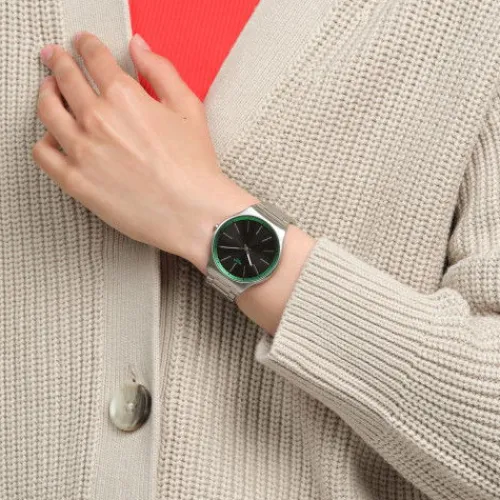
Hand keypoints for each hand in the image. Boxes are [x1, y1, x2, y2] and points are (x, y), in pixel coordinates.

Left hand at [33, 32, 257, 272]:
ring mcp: (82, 150)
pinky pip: (42, 152)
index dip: (85, 44)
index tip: (82, 44)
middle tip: (55, 58)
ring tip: (51, 94)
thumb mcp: (188, 107)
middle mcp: (97, 118)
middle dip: (58, 61)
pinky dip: (44, 139)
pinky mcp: (75, 181)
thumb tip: (138, 47)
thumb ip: (161, 71)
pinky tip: (56, 138)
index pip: (92, 56)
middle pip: (63, 77)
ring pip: (46, 110)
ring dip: (46, 94)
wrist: (193, 213)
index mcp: (124, 96)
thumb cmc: (195, 166)